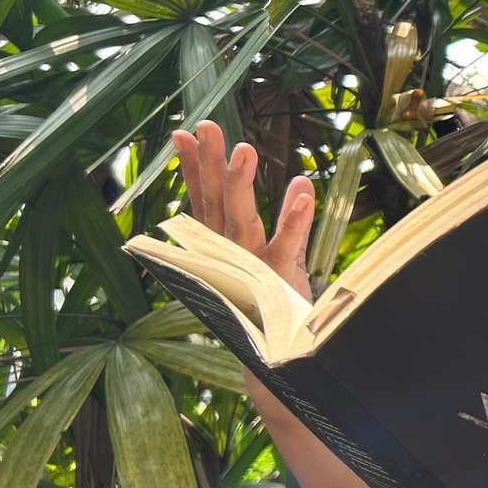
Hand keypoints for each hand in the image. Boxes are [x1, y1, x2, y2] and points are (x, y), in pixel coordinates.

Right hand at [169, 119, 315, 298]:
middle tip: (206, 126)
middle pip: (215, 202)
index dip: (193, 167)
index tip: (184, 133)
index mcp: (222, 245)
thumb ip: (284, 220)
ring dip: (240, 185)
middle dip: (209, 163)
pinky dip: (293, 220)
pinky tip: (303, 192)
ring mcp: (250, 266)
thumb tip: (297, 181)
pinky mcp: (278, 280)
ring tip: (244, 149)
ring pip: (241, 220)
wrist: (277, 361)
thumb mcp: (275, 257)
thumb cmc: (273, 306)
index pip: (204, 199)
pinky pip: (286, 246)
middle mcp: (229, 253)